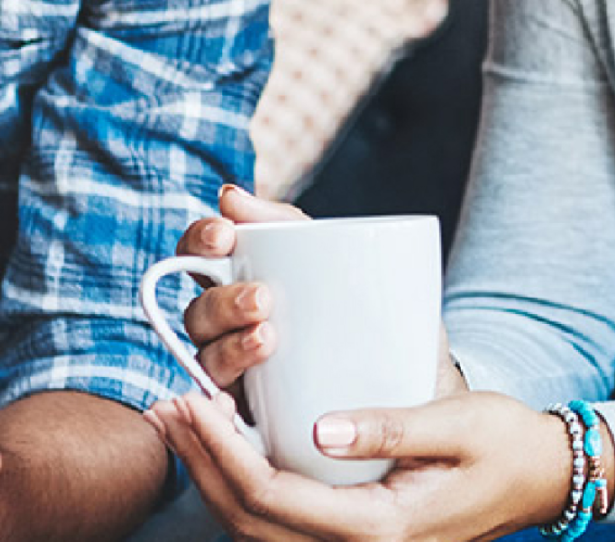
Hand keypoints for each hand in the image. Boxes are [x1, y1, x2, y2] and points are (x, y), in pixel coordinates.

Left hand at [146, 387, 574, 541]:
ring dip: (213, 479)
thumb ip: (390, 427)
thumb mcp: (456, 422)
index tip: (193, 399)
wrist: (542, 478)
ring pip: (258, 534)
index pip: (273, 498)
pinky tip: (226, 449)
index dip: (222, 452)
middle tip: (167, 406)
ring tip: (182, 424)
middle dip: (201, 465)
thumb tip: (319, 428)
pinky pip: (280, 527)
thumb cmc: (505, 443)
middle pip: (250, 523)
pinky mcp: (354, 536)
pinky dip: (242, 491)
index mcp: (382, 528)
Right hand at [177, 187, 467, 400]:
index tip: (225, 234)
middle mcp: (230, 328)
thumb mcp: (343, 258)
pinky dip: (221, 409)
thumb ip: (289, 224)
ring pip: (207, 361)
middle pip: (197, 312)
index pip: (200, 254)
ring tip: (268, 340)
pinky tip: (236, 405)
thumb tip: (229, 195)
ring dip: (229, 349)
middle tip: (262, 299)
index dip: (198, 241)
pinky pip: (224, 417)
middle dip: (221, 302)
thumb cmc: (372, 305)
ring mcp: (240, 374)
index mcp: (244, 280)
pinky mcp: (256, 420)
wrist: (417, 379)